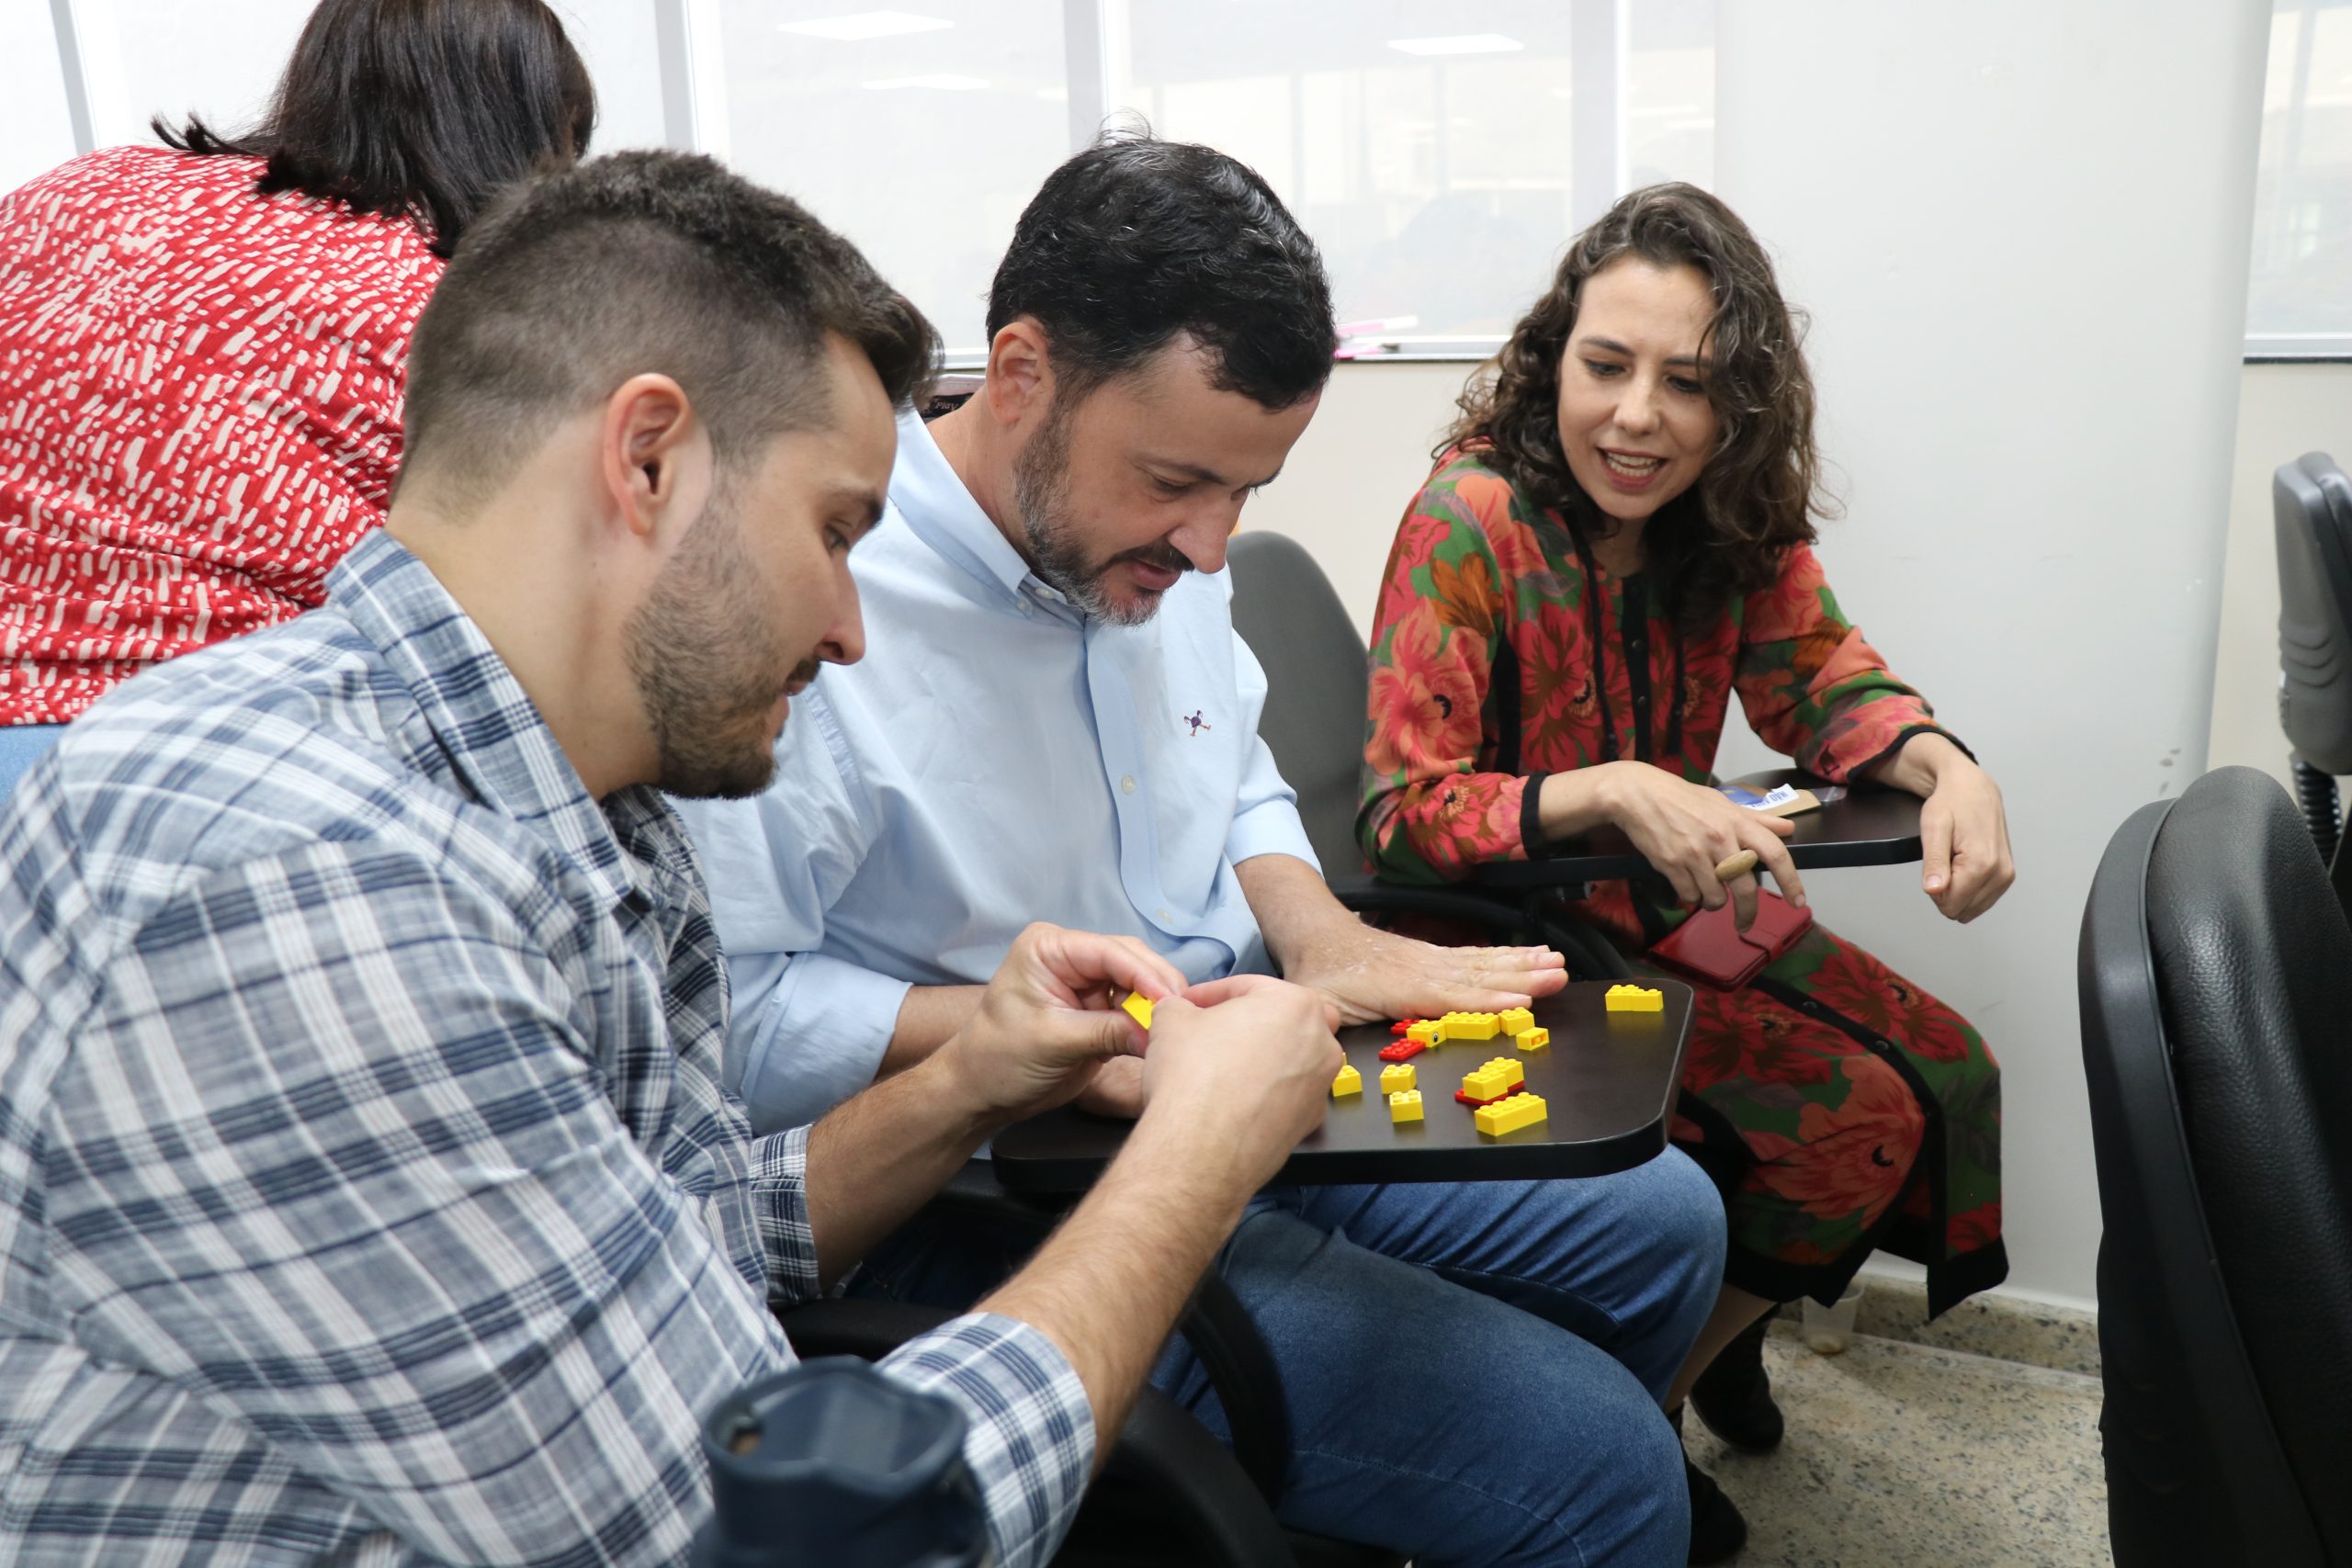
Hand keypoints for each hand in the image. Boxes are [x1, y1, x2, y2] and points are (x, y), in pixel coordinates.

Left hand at [937, 923, 1188, 1124]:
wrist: (982, 1091)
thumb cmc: (998, 1059)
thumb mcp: (1053, 1042)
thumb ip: (1106, 1032)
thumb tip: (1155, 1032)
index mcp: (1049, 948)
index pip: (1109, 952)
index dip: (1145, 975)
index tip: (1170, 1001)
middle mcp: (1070, 957)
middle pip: (1131, 961)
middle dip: (1156, 989)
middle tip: (1180, 1018)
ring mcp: (1086, 983)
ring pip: (1139, 984)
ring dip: (1155, 1006)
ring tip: (1170, 1031)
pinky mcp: (1098, 1009)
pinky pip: (1134, 1008)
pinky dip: (1149, 1022)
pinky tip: (1159, 1036)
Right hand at [1071, 975, 1341, 1119]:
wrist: (1200, 1150)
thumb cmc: (1193, 1078)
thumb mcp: (1170, 1019)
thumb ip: (1179, 1005)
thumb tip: (1178, 1010)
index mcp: (1295, 1003)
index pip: (1247, 986)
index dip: (1209, 994)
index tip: (1188, 1005)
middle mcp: (1320, 1041)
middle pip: (1278, 1019)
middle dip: (1245, 1023)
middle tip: (1209, 1032)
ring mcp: (1320, 1085)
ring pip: (1288, 1058)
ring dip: (1258, 1058)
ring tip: (1218, 1069)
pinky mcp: (1310, 1122)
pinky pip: (1286, 1095)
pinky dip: (1264, 1093)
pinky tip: (1232, 1101)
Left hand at [1278, 918, 1566, 1026]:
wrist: (1317, 932)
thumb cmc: (1318, 974)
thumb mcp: (1316, 1002)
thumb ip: (1328, 1023)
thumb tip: (1331, 1044)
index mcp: (1397, 987)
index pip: (1449, 998)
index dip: (1486, 1003)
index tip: (1521, 1002)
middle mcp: (1422, 969)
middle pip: (1478, 977)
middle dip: (1522, 978)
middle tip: (1558, 977)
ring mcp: (1430, 959)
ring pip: (1483, 963)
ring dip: (1522, 964)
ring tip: (1556, 962)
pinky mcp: (1434, 955)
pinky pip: (1475, 956)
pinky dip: (1505, 955)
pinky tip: (1529, 954)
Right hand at [1597, 764, 1805, 930]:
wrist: (1638, 795)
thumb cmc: (1682, 798)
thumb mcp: (1722, 803)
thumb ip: (1756, 819)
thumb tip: (1787, 827)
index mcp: (1736, 822)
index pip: (1774, 853)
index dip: (1790, 880)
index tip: (1798, 901)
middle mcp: (1719, 838)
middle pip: (1745, 888)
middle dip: (1748, 913)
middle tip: (1745, 923)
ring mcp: (1694, 853)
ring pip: (1714, 897)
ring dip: (1712, 901)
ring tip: (1705, 890)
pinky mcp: (1671, 864)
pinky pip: (1689, 895)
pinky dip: (1690, 896)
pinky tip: (1686, 883)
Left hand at [1867, 733, 2014, 922]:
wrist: (1973, 788)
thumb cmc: (1951, 803)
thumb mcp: (1933, 828)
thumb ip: (1934, 862)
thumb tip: (1934, 891)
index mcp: (1981, 864)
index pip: (1949, 905)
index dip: (1935, 889)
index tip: (1936, 865)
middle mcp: (2000, 873)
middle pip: (1960, 910)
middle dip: (1946, 890)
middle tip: (1945, 860)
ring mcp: (2006, 876)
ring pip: (1971, 908)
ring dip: (1957, 888)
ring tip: (1955, 859)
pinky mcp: (2007, 876)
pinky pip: (1981, 899)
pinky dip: (1968, 886)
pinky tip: (1965, 863)